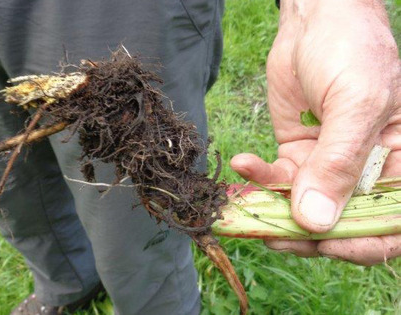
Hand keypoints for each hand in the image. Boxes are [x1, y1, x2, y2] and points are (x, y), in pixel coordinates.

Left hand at [231, 0, 400, 265]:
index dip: (356, 243)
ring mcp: (327, 167)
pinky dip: (258, 176)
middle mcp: (364, 174)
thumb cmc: (352, 52)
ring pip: (301, 208)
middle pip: (337, 224)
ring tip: (246, 207)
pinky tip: (243, 162)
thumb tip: (316, 220)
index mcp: (397, 166)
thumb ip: (338, 162)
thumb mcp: (356, 103)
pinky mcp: (297, 155)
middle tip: (267, 231)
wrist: (316, 23)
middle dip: (301, 233)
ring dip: (271, 210)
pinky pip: (277, 178)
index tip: (320, 240)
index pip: (385, 226)